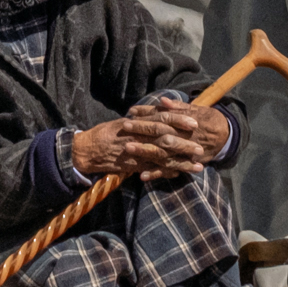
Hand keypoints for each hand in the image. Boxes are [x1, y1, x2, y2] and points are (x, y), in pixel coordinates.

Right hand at [73, 103, 219, 184]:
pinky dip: (165, 171)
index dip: (178, 120)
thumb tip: (158, 112)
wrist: (86, 149)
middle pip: (165, 138)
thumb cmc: (104, 133)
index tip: (194, 121)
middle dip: (184, 143)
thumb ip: (141, 118)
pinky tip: (178, 174)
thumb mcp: (123, 122)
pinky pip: (151, 169)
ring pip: (162, 156)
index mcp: (136, 122)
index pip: (161, 118)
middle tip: (201, 146)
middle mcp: (137, 136)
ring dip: (180, 161)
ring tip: (197, 164)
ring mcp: (135, 152)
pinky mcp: (131, 166)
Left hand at [128, 97, 227, 178]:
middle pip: (160, 133)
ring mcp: (184, 151)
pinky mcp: (186, 163)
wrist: (227, 136)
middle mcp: (183, 136)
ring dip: (145, 151)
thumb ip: (179, 107)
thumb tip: (163, 101)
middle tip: (125, 126)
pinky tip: (143, 176)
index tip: (131, 111)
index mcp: (185, 121)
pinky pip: (170, 170)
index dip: (147, 113)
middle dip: (142, 130)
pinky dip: (157, 173)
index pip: (162, 116)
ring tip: (128, 148)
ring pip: (162, 152)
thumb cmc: (209, 119)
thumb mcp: (197, 109)